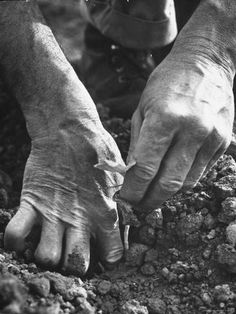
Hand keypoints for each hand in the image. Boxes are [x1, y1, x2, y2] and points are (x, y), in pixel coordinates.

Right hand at [4, 97, 123, 274]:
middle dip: (74, 266)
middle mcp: (81, 218)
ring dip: (47, 257)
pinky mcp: (31, 201)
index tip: (103, 251)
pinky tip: (25, 235)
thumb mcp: (120, 178)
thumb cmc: (98, 152)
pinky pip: (15, 234)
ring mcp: (53, 212)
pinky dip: (16, 242)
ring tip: (50, 243)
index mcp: (107, 214)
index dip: (108, 258)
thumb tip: (131, 221)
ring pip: (47, 257)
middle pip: (76, 265)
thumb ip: (126, 203)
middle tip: (72, 252)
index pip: (113, 256)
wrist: (70, 129)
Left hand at [120, 51, 233, 209]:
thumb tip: (130, 176)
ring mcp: (211, 137)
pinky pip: (200, 172)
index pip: (146, 169)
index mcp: (164, 119)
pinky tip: (171, 177)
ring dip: (167, 194)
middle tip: (138, 205)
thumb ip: (137, 145)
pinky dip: (183, 181)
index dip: (133, 190)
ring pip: (187, 183)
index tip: (125, 198)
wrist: (205, 63)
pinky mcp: (222, 142)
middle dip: (150, 200)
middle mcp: (191, 130)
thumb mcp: (142, 109)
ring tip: (153, 193)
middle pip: (168, 183)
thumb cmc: (166, 84)